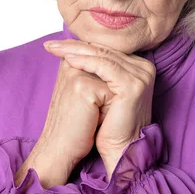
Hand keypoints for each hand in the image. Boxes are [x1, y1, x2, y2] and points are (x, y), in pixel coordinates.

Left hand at [44, 39, 155, 177]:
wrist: (118, 149)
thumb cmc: (107, 123)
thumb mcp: (100, 89)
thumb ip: (93, 68)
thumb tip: (70, 47)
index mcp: (138, 66)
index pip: (105, 49)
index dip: (79, 45)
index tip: (56, 44)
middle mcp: (144, 68)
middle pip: (103, 51)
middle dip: (74, 46)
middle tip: (50, 44)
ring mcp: (142, 75)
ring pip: (103, 56)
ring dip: (76, 51)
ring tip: (55, 49)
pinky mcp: (134, 84)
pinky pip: (105, 67)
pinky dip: (85, 62)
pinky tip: (69, 60)